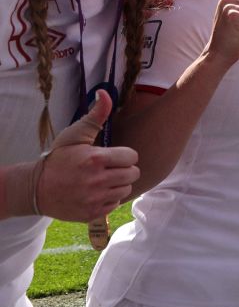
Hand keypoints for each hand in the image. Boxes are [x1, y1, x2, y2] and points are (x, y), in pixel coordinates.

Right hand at [36, 91, 138, 221]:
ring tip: (102, 179)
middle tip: (109, 168)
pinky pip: (115, 204)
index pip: (132, 157)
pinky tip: (96, 192)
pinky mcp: (92, 213)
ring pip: (126, 189)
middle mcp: (97, 181)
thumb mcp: (75, 135)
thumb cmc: (58, 159)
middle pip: (133, 174)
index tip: (112, 156)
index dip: (124, 155)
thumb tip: (105, 93)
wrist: (36, 188)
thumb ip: (95, 115)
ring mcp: (95, 199)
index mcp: (96, 159)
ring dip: (118, 184)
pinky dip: (109, 198)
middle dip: (124, 169)